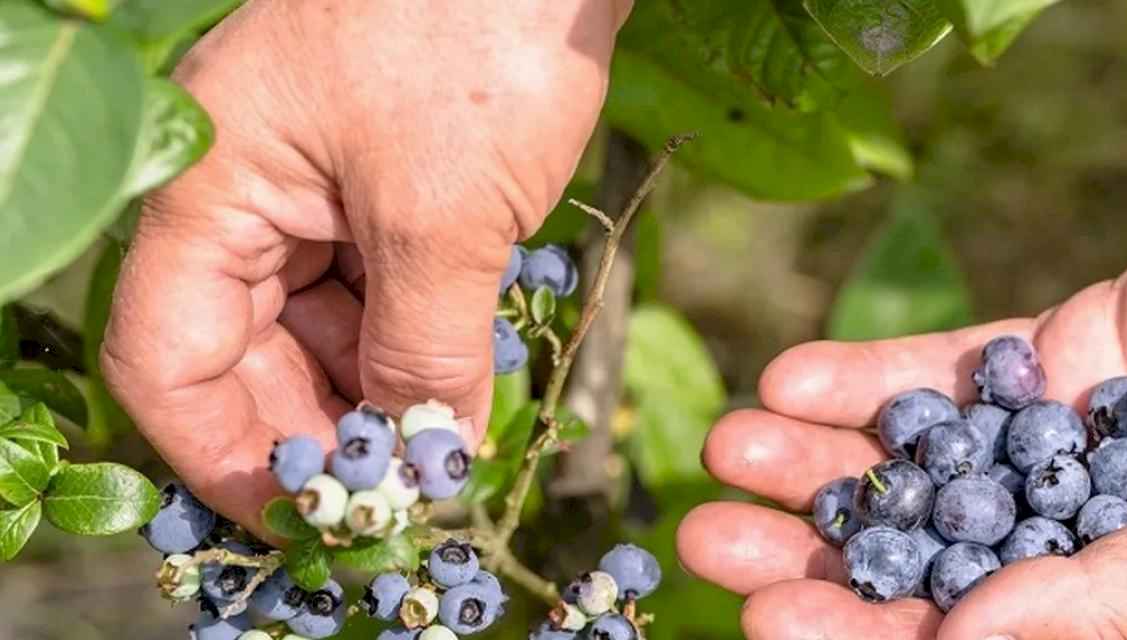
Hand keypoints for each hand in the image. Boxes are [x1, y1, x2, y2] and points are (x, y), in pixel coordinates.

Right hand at [100, 0, 630, 536]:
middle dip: (319, 430)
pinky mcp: (381, 180)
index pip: (168, 359)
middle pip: (245, 352)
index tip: (304, 519)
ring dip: (373, 392)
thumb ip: (422, 349)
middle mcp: (246, 191)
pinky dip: (410, 341)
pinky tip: (457, 385)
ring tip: (437, 447)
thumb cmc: (476, 36)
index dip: (223, 455)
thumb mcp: (444, 216)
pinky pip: (373, 286)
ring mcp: (314, 183)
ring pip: (317, 326)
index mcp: (210, 189)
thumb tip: (419, 455)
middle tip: (394, 494)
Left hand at [678, 209, 1126, 638]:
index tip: (768, 621)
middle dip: (806, 551)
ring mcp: (1042, 440)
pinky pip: (941, 368)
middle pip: (908, 551)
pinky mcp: (1042, 355)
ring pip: (907, 459)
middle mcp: (1056, 532)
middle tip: (707, 539)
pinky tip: (790, 378)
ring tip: (725, 448)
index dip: (862, 634)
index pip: (955, 634)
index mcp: (1097, 605)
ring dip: (812, 458)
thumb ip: (1102, 609)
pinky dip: (868, 375)